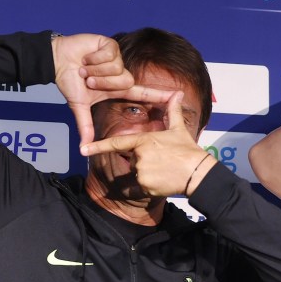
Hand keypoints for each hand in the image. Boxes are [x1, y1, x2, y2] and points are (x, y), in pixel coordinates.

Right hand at [52, 33, 171, 145]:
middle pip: (126, 81)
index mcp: (117, 88)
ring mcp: (117, 59)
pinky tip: (87, 56)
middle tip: (87, 79)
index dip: (160, 95)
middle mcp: (120, 73)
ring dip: (96, 69)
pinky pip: (110, 54)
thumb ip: (85, 127)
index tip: (178, 96)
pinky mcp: (110, 45)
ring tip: (85, 67)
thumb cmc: (69, 81)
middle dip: (102, 82)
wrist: (56, 60)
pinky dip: (94, 57)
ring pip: (117, 68)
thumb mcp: (79, 106)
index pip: (143, 93)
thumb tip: (84, 148)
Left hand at [79, 92, 216, 197]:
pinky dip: (150, 186)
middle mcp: (139, 156)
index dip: (98, 146)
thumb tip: (177, 94)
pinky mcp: (145, 186)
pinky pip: (141, 187)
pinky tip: (163, 182)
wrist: (198, 173)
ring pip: (138, 174)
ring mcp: (141, 172)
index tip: (83, 150)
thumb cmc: (188, 150)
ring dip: (148, 174)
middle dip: (144, 161)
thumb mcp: (179, 130)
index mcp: (143, 141)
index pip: (116, 144)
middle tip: (163, 162)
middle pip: (133, 160)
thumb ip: (173, 112)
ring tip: (165, 171)